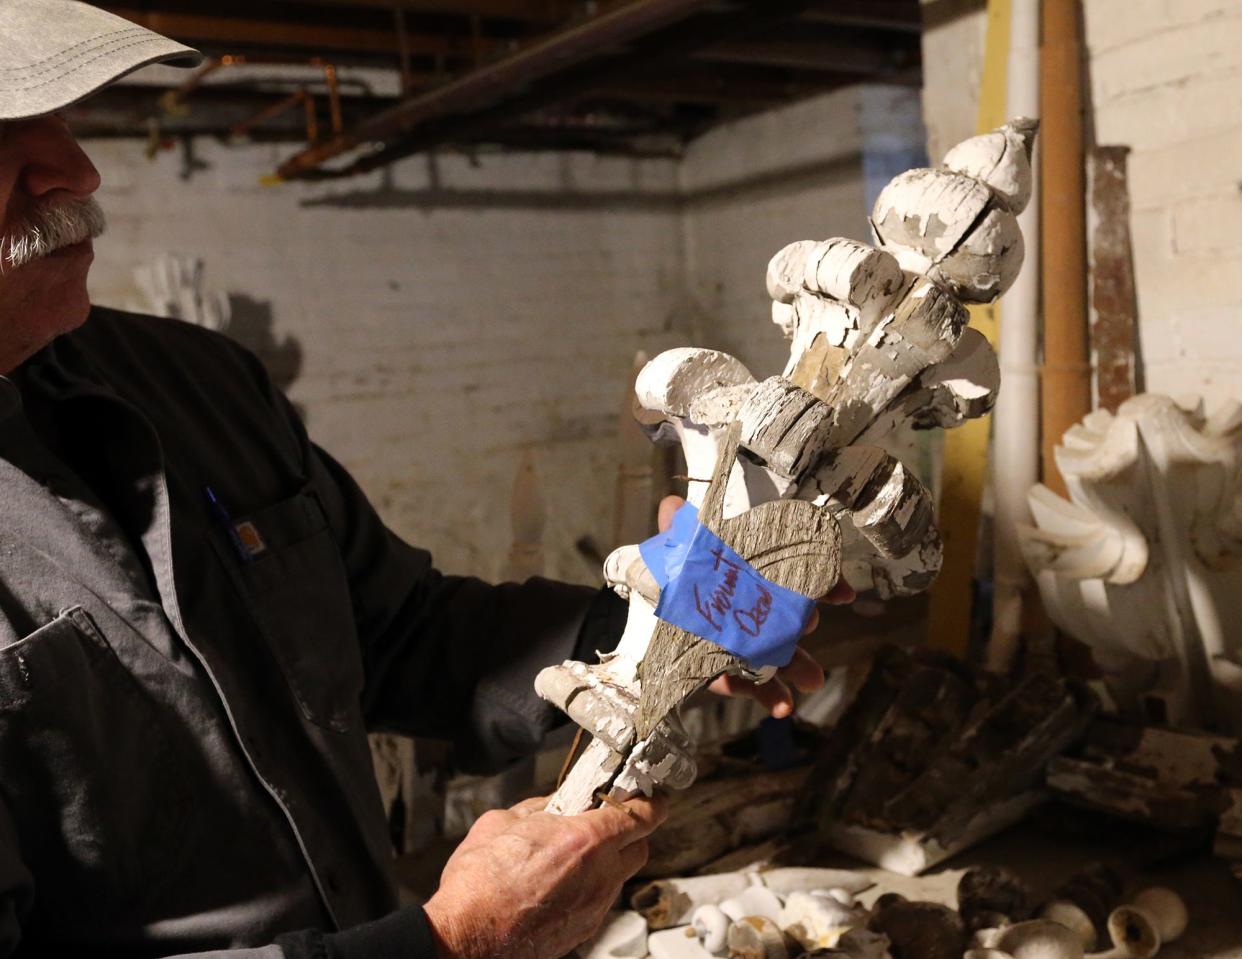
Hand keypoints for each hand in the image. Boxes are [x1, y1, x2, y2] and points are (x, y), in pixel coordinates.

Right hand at [424, 793, 667, 958]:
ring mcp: (593, 907)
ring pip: (618, 876)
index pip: (643, 816)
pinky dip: (590, 886)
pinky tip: (559, 882)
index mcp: (585, 841)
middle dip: (630, 831)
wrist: (466, 939)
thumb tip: (552, 805)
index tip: (651, 795)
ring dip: (607, 860)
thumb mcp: (502, 821)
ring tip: (572, 853)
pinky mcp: (583, 930)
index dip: (652, 801)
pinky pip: (599, 900)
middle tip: (607, 820)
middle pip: (640, 848)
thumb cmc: (479, 883)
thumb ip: (537, 808)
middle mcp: (599, 876)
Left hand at [657, 494, 854, 718]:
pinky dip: (769, 696)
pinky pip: (752, 686)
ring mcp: (747, 644)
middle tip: (807, 621)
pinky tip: (782, 706)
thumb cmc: (673, 578)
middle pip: (791, 617)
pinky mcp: (729, 673)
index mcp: (753, 579)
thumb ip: (676, 532)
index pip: (797, 578)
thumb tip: (671, 505)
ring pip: (781, 656)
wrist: (646, 613)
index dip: (823, 584)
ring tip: (812, 680)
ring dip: (800, 666)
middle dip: (802, 620)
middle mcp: (758, 611)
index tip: (842, 593)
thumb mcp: (676, 553)